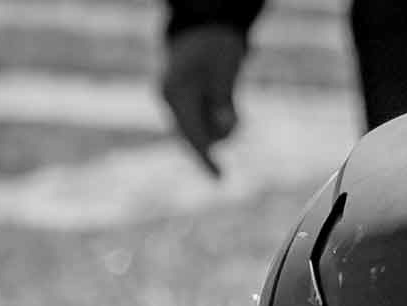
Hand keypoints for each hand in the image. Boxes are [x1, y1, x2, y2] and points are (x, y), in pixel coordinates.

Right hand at [161, 25, 245, 177]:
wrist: (208, 26)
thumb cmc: (215, 44)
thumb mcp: (225, 69)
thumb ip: (224, 97)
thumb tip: (225, 125)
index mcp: (174, 91)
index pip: (190, 131)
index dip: (205, 156)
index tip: (219, 178)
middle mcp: (172, 100)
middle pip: (196, 136)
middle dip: (219, 133)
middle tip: (234, 112)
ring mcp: (179, 104)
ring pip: (205, 133)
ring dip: (223, 128)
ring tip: (233, 106)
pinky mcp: (190, 106)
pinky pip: (207, 126)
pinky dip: (222, 123)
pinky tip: (228, 107)